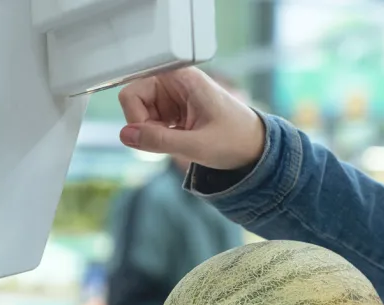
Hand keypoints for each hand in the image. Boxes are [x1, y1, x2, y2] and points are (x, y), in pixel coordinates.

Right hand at [118, 68, 264, 169]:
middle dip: (146, 127)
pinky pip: (153, 122)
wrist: (258, 147)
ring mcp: (174, 96)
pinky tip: (182, 140)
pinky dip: (161, 135)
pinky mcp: (176, 109)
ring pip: (142, 114)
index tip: (153, 135)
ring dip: (155, 133)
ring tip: (182, 141)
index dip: (137, 117)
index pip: (133, 91)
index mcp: (180, 78)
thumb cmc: (237, 140)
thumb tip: (125, 136)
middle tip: (171, 141)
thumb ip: (159, 141)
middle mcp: (174, 82)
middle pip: (134, 102)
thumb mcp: (198, 145)